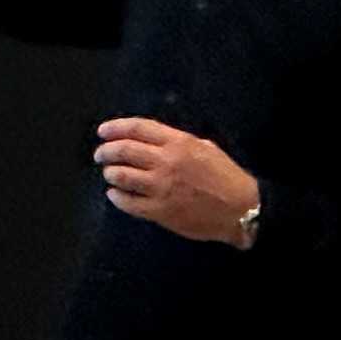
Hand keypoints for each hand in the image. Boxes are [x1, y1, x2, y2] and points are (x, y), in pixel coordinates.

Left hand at [94, 118, 258, 245]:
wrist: (240, 209)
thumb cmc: (225, 176)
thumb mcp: (204, 147)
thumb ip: (178, 142)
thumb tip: (153, 141)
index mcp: (178, 142)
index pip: (138, 128)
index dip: (116, 128)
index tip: (103, 131)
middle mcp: (166, 162)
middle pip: (125, 150)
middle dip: (107, 151)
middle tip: (100, 154)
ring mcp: (161, 187)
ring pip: (123, 176)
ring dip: (111, 173)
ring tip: (109, 173)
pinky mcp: (161, 211)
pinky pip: (130, 203)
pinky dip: (117, 197)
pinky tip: (115, 195)